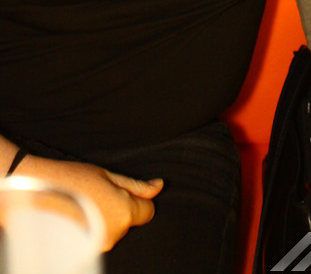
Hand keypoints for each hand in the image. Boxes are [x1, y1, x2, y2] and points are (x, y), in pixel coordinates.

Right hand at [19, 153, 162, 250]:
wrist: (36, 193)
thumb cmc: (72, 179)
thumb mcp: (107, 175)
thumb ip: (136, 185)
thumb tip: (159, 186)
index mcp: (124, 212)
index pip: (148, 211)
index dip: (139, 199)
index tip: (122, 191)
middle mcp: (114, 233)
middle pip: (130, 221)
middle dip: (121, 207)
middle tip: (98, 194)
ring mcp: (98, 245)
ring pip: (114, 230)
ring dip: (106, 218)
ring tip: (85, 204)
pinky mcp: (84, 251)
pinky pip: (99, 238)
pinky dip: (94, 228)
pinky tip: (79, 216)